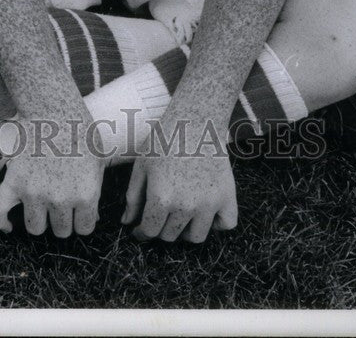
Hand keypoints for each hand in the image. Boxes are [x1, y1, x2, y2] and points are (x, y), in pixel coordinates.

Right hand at [0, 114, 104, 238]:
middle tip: (61, 201)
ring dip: (39, 219)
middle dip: (63, 219)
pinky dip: (1, 223)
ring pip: (35, 228)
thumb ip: (94, 190)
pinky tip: (9, 226)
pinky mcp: (13, 182)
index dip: (83, 220)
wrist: (54, 109)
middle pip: (61, 231)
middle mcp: (60, 199)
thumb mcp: (99, 161)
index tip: (80, 209)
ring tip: (42, 205)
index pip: (85, 228)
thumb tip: (91, 217)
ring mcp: (34, 192)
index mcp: (86, 194)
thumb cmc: (81, 131)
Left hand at [121, 116, 237, 242]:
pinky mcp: (227, 196)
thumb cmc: (165, 139)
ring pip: (196, 237)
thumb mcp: (142, 165)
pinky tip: (205, 211)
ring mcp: (209, 203)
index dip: (141, 233)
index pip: (150, 231)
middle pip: (170, 235)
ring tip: (181, 214)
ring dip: (186, 230)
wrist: (196, 119)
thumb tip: (128, 222)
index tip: (140, 229)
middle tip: (159, 214)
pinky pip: (225, 224)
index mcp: (161, 198)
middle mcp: (185, 206)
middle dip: (160, 228)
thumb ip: (133, 196)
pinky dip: (216, 223)